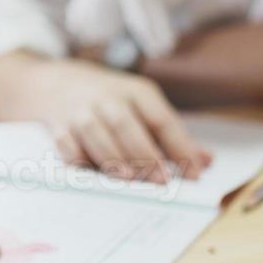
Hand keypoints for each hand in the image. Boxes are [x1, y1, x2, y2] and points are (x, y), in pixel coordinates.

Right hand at [30, 58, 211, 182]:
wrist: (56, 82)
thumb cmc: (110, 100)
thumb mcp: (142, 105)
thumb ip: (171, 135)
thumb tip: (206, 161)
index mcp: (136, 91)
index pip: (161, 119)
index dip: (179, 146)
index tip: (193, 172)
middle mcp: (107, 97)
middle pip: (127, 125)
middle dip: (145, 154)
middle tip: (161, 180)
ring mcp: (80, 110)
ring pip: (95, 133)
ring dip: (112, 157)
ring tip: (128, 178)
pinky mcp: (57, 124)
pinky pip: (66, 143)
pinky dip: (77, 158)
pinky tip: (91, 172)